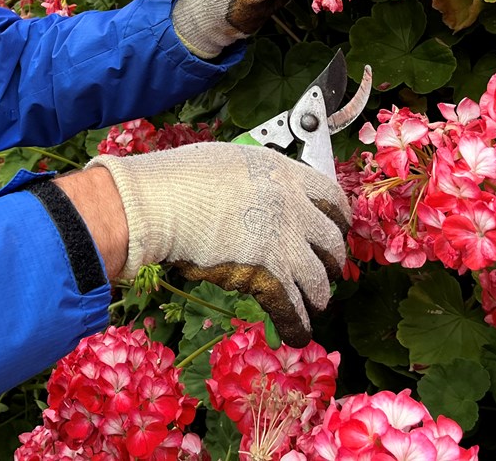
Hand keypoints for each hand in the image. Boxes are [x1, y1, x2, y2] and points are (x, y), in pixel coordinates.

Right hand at [86, 140, 348, 345]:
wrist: (158, 204)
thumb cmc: (177, 179)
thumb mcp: (228, 162)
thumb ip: (253, 180)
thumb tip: (255, 194)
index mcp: (283, 173)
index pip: (331, 196)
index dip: (337, 217)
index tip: (336, 227)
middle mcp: (292, 206)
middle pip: (331, 239)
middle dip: (331, 259)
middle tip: (326, 268)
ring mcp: (283, 242)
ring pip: (318, 278)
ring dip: (318, 295)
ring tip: (315, 304)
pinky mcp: (268, 275)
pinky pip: (293, 307)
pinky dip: (297, 324)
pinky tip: (297, 334)